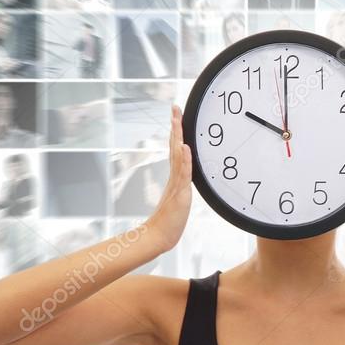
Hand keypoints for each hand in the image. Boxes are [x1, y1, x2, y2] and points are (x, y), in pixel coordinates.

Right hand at [146, 105, 191, 251]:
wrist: (159, 235)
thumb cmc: (170, 220)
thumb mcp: (179, 197)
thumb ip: (181, 183)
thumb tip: (184, 173)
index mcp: (175, 175)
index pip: (176, 148)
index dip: (176, 131)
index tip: (176, 115)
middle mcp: (174, 175)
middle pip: (174, 146)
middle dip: (175, 126)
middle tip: (174, 108)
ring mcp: (176, 183)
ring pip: (178, 155)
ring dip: (178, 137)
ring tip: (177, 120)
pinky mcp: (180, 192)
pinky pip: (183, 173)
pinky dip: (185, 160)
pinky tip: (185, 147)